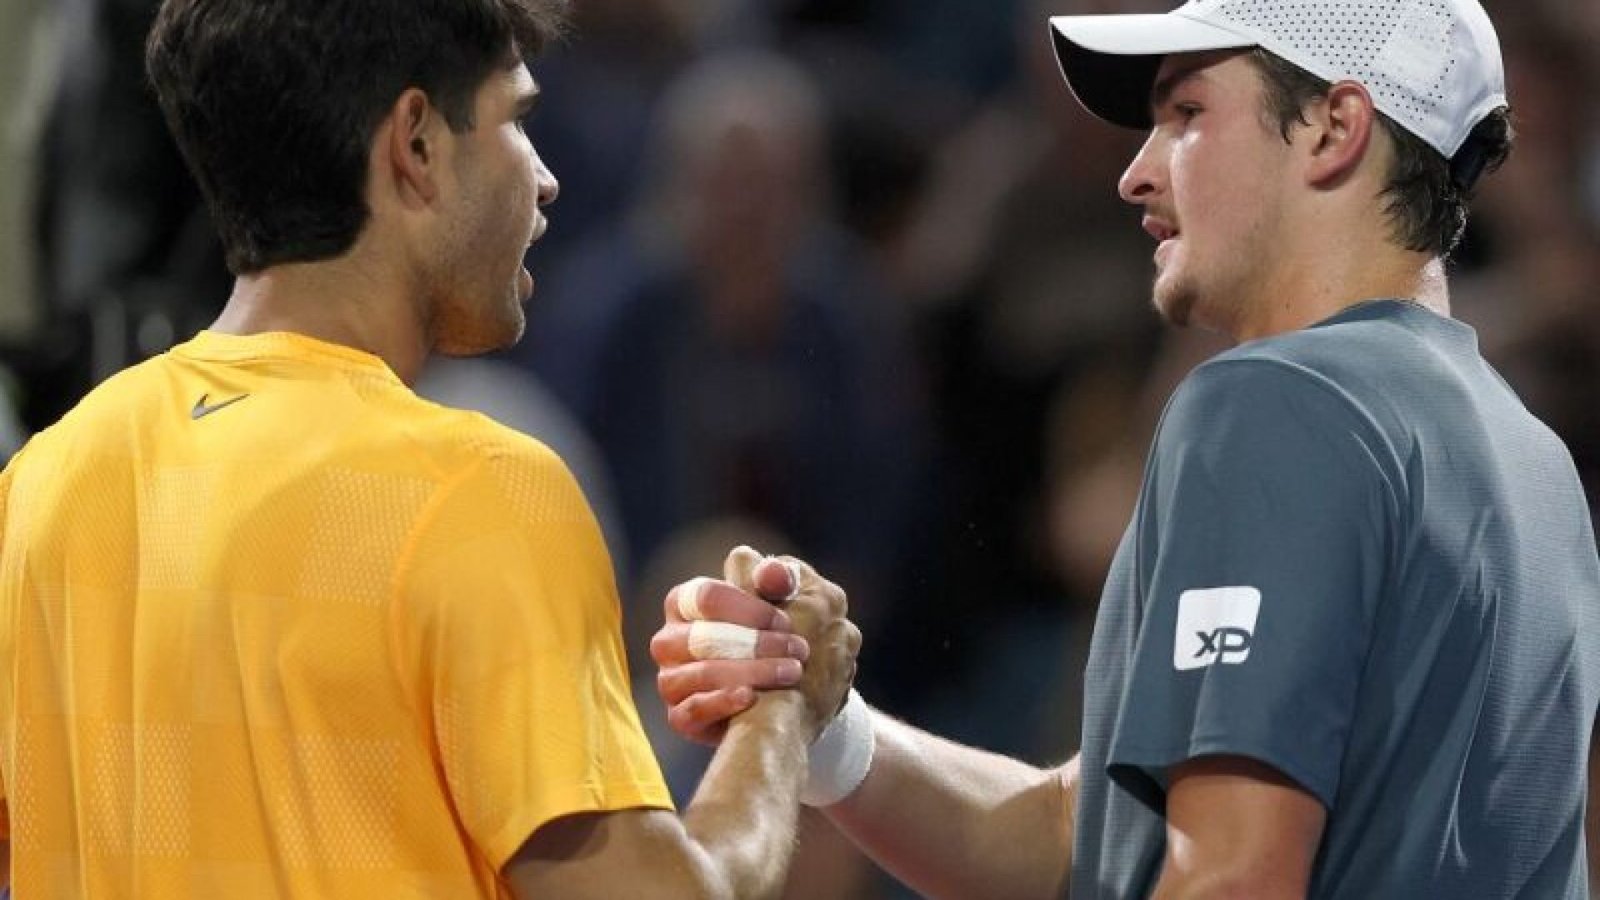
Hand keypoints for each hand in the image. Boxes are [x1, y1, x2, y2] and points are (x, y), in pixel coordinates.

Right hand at [653, 547, 860, 743]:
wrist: (775, 699)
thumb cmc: (771, 639)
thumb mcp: (781, 604)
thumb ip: (779, 581)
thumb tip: (772, 572)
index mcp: (684, 602)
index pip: (707, 597)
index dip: (749, 608)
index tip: (786, 621)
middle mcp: (668, 641)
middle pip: (702, 637)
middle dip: (756, 643)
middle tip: (799, 649)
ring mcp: (670, 680)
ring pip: (701, 673)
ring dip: (752, 671)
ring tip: (791, 672)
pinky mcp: (679, 717)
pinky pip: (692, 710)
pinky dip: (723, 702)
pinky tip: (751, 697)